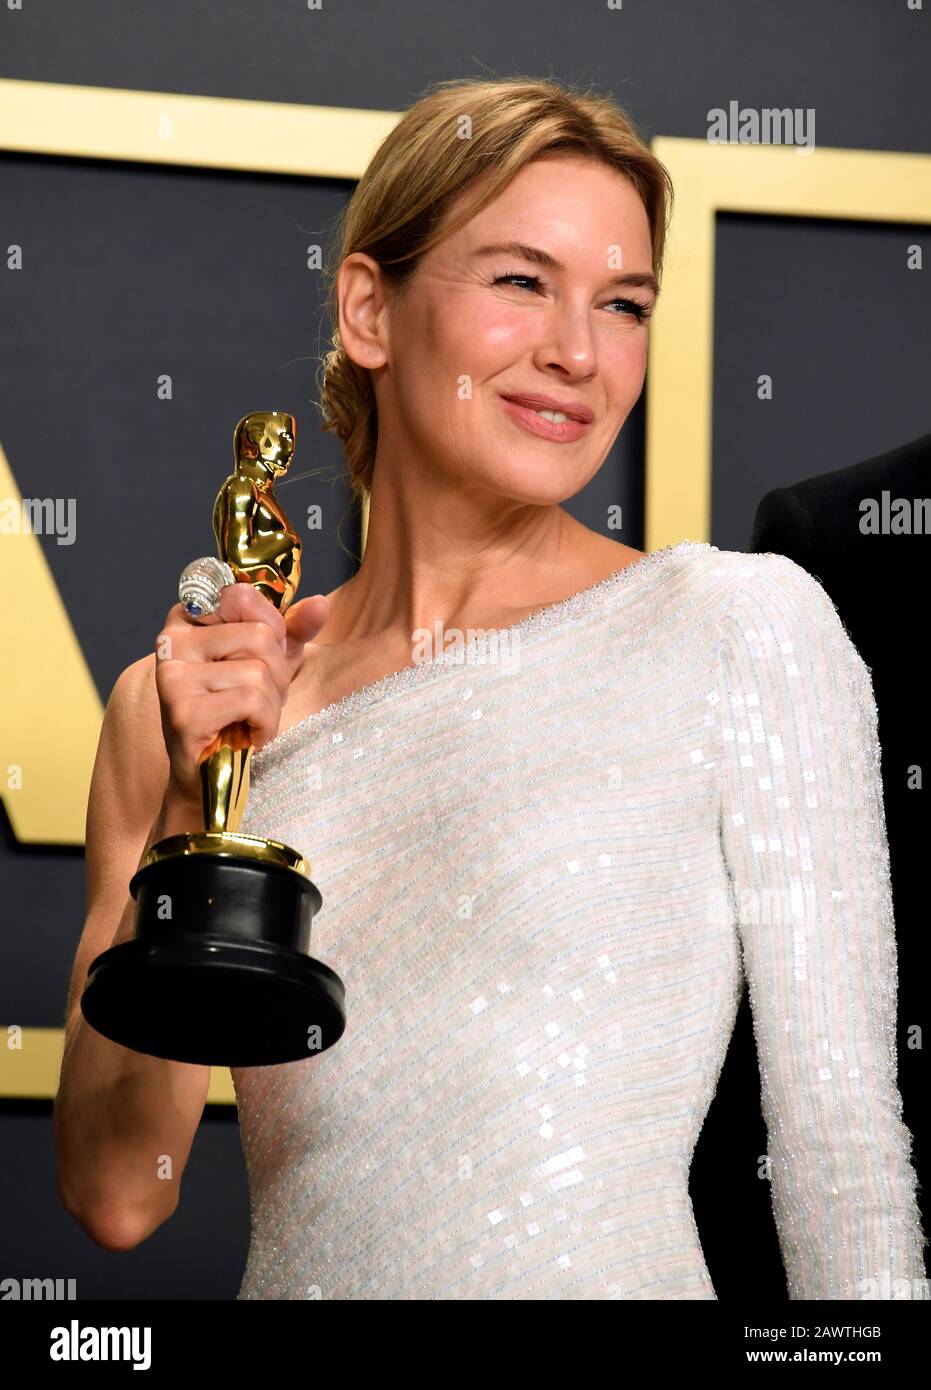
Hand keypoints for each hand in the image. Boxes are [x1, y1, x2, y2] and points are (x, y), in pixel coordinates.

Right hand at [154, 583, 329, 803]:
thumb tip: (321, 604)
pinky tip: (249, 736)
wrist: (211, 770)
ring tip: (251, 719)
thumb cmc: (238, 709)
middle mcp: (171, 640)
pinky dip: (265, 723)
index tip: (261, 659)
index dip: (272, 630)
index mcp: (186, 617)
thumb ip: (294, 629)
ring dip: (272, 704)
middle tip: (259, 699)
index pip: (243, 595)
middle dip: (277, 674)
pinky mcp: (182, 711)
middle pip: (258, 635)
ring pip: (258, 671)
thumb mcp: (272, 660)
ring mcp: (172, 675)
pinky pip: (251, 700)